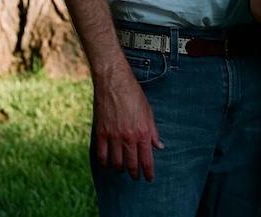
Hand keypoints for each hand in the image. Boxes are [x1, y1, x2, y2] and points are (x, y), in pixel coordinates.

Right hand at [93, 64, 163, 181]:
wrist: (114, 82)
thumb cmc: (133, 95)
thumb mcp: (148, 112)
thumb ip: (153, 131)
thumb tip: (159, 146)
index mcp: (142, 132)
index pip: (147, 160)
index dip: (148, 172)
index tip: (149, 178)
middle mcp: (128, 137)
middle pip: (131, 164)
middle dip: (135, 174)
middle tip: (136, 177)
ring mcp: (113, 136)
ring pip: (116, 163)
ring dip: (120, 169)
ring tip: (123, 169)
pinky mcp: (101, 133)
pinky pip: (102, 155)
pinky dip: (105, 163)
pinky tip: (108, 163)